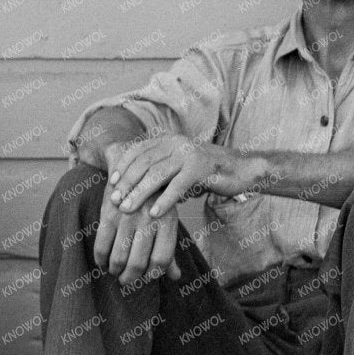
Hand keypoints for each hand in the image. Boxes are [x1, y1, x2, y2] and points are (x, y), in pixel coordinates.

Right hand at [92, 200, 182, 290]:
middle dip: (130, 278)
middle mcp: (149, 220)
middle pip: (138, 263)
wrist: (134, 170)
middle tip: (126, 281)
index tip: (145, 277)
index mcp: (167, 223)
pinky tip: (102, 262)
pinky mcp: (108, 214)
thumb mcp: (167, 222)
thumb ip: (170, 250)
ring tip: (115, 271)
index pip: (161, 260)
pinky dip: (100, 259)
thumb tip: (176, 277)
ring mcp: (128, 217)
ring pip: (118, 258)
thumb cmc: (155, 203)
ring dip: (115, 270)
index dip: (152, 275)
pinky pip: (101, 245)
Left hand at [102, 134, 245, 219]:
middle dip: (126, 183)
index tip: (111, 184)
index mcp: (168, 140)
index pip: (137, 151)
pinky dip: (164, 201)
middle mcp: (176, 143)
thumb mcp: (179, 167)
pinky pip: (177, 186)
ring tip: (127, 209)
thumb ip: (160, 171)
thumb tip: (133, 187)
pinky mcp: (201, 168)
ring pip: (157, 174)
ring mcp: (189, 154)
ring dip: (139, 194)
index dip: (122, 167)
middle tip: (114, 201)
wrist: (242, 169)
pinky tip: (154, 214)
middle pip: (143, 163)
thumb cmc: (207, 172)